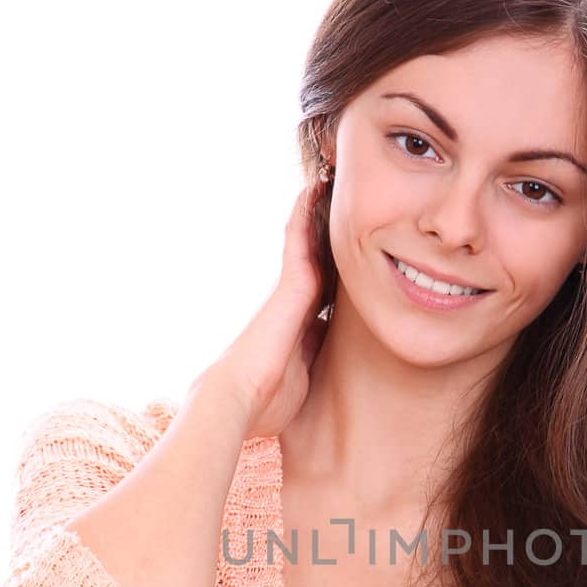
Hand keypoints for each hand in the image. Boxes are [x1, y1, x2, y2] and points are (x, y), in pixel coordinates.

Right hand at [205, 182, 329, 440]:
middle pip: (314, 259)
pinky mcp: (290, 285)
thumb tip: (342, 364)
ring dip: (312, 214)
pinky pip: (299, 240)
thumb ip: (319, 365)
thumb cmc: (266, 403)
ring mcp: (288, 291)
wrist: (238, 401)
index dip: (333, 270)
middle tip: (336, 201)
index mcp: (300, 327)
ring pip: (304, 243)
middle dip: (324, 234)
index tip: (348, 252)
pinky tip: (313, 191)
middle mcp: (291, 303)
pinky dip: (304, 215)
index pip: (322, 291)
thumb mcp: (305, 381)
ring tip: (324, 183)